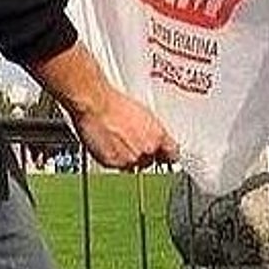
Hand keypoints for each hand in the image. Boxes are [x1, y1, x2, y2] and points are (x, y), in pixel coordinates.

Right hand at [28, 42, 178, 170]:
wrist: (95, 105)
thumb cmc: (115, 102)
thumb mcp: (144, 113)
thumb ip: (153, 131)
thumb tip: (157, 139)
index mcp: (158, 135)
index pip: (173, 154)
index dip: (167, 154)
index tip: (166, 156)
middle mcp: (147, 149)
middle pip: (151, 160)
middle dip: (144, 154)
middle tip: (132, 141)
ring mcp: (130, 158)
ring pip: (134, 165)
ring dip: (128, 157)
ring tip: (117, 139)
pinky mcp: (113, 163)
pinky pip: (117, 165)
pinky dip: (113, 158)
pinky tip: (108, 143)